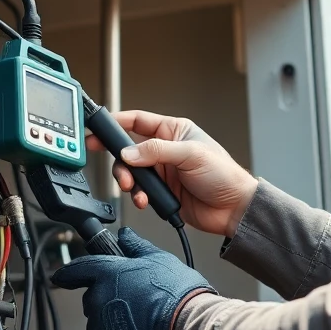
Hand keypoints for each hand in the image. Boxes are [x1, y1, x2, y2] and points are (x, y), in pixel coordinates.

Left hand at [49, 227, 214, 329]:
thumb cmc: (178, 295)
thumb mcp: (160, 260)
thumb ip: (137, 247)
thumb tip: (125, 236)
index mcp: (107, 276)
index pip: (77, 270)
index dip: (69, 274)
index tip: (62, 277)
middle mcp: (99, 304)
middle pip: (92, 303)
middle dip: (107, 303)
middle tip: (134, 306)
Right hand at [85, 110, 258, 236]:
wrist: (233, 209)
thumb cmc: (223, 174)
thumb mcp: (190, 155)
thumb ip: (156, 151)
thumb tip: (128, 153)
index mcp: (173, 131)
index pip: (137, 121)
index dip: (115, 123)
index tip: (96, 130)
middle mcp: (165, 149)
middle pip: (127, 150)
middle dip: (121, 163)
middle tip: (121, 173)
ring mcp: (162, 172)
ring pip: (131, 173)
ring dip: (128, 182)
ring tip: (135, 190)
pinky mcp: (162, 192)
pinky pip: (139, 192)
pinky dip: (137, 197)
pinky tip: (145, 201)